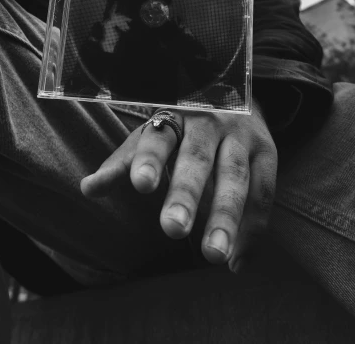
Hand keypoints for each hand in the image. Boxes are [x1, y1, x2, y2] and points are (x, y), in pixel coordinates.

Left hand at [81, 101, 276, 270]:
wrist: (235, 93)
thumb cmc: (182, 127)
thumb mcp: (151, 135)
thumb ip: (124, 163)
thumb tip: (87, 189)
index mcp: (173, 115)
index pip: (158, 136)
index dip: (149, 159)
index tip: (140, 186)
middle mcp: (208, 122)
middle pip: (197, 158)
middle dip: (186, 193)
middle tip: (171, 229)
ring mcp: (240, 135)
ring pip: (235, 177)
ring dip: (226, 218)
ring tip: (214, 257)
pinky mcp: (267, 151)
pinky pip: (264, 192)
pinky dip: (254, 229)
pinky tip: (238, 261)